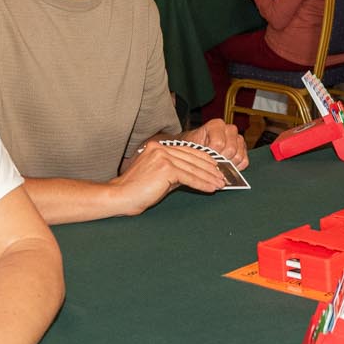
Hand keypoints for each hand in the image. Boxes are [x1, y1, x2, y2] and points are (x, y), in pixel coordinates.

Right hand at [108, 140, 227, 213]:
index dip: (204, 160)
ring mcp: (163, 157)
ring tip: (220, 184)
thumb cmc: (137, 190)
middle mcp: (161, 148)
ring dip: (209, 177)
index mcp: (159, 147)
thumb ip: (176, 172)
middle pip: (193, 158)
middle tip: (223, 177)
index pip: (188, 151)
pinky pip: (189, 177)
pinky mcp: (165, 168)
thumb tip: (197, 175)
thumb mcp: (159, 177)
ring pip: (193, 168)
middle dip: (210, 169)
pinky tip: (210, 188)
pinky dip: (202, 183)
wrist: (120, 196)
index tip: (216, 168)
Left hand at [189, 118, 248, 168]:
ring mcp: (238, 139)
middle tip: (212, 163)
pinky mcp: (243, 149)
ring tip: (218, 164)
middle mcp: (229, 129)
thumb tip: (209, 162)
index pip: (219, 143)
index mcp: (216, 125)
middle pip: (231, 150)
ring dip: (228, 164)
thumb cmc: (194, 145)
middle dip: (221, 160)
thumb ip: (200, 151)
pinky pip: (244, 161)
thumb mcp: (192, 145)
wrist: (196, 146)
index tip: (205, 157)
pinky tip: (226, 166)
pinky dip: (236, 167)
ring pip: (239, 156)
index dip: (212, 154)